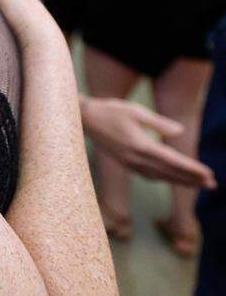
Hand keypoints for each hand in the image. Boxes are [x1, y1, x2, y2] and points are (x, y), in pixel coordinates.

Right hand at [80, 96, 216, 188]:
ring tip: (198, 184)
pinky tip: (171, 178)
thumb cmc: (110, 110)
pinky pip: (149, 175)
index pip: (173, 160)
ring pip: (160, 176)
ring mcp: (129, 163)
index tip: (209, 174)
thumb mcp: (136, 111)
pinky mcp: (124, 163)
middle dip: (191, 179)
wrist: (84, 118)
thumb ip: (159, 123)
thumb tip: (180, 132)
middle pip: (169, 172)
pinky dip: (164, 178)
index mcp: (140, 145)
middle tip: (212, 185)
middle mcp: (135, 158)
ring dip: (180, 181)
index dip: (192, 168)